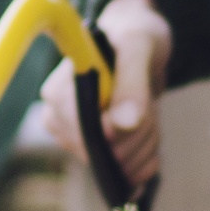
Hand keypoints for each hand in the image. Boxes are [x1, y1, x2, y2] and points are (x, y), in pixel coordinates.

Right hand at [43, 0, 171, 188]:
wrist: (137, 46)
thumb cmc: (133, 37)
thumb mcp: (139, 46)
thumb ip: (132, 81)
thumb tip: (124, 124)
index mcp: (58, 89)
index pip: (85, 131)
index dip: (118, 131)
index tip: (138, 109)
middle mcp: (58, 117)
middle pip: (104, 152)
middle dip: (139, 133)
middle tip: (148, 103)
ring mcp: (74, 137)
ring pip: (118, 165)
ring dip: (145, 143)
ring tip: (148, 111)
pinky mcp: (92, 152)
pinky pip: (124, 173)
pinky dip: (145, 159)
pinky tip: (151, 137)